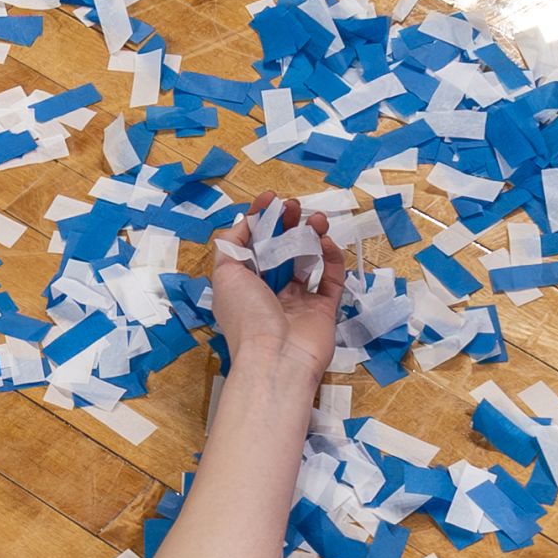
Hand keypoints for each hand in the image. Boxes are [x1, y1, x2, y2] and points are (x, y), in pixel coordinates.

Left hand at [207, 192, 345, 380]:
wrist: (276, 358)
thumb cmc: (246, 315)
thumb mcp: (225, 274)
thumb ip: (230, 245)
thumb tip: (243, 224)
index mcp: (244, 285)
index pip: (254, 246)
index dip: (262, 220)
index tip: (271, 198)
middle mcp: (270, 292)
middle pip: (281, 250)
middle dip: (287, 224)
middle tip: (295, 206)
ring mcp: (299, 301)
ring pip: (308, 260)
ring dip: (311, 236)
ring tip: (316, 219)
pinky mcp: (325, 309)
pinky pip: (332, 279)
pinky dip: (331, 258)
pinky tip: (326, 242)